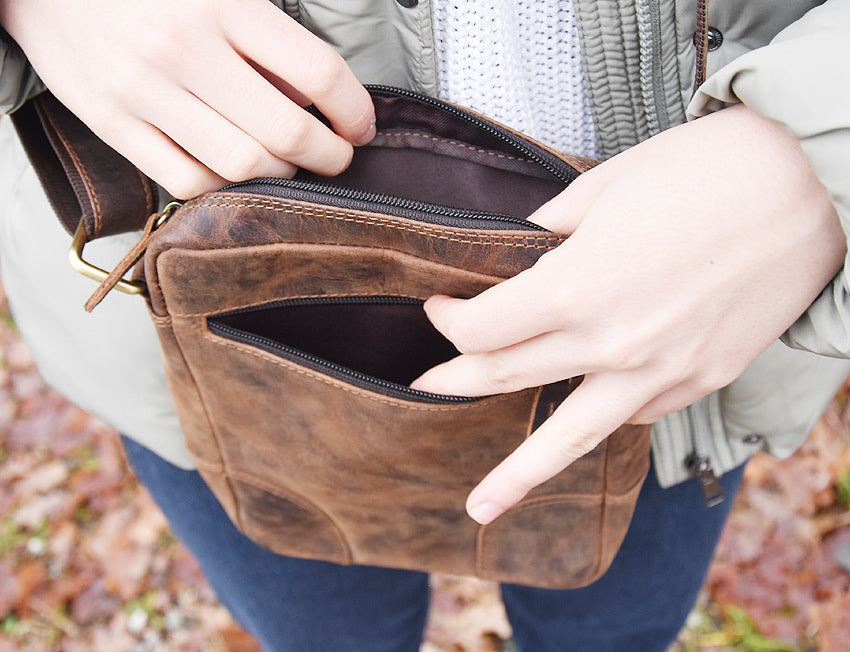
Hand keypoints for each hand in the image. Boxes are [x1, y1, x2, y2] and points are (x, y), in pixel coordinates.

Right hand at [0, 0, 374, 197]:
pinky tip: (236, 175)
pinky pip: (186, 181)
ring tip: (289, 166)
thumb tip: (311, 95)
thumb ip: (266, 36)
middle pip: (285, 133)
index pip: (317, 72)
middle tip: (337, 156)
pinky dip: (223, 188)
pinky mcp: (113, 124)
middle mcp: (184, 50)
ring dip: (281, 176)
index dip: (354, 109)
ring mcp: (144, 93)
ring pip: (241, 166)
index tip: (362, 126)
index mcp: (221, 4)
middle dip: (329, 156)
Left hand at [411, 104, 844, 523]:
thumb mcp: (603, 187)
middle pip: (507, 377)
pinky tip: (581, 420)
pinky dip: (599, 417)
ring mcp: (658, 374)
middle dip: (457, 380)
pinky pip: (631, 415)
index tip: (441, 307)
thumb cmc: (705, 171)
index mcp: (575, 289)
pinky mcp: (699, 383)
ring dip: (517, 474)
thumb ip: (547, 232)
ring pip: (568, 437)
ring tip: (480, 505)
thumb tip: (518, 253)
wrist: (811, 188)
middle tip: (426, 389)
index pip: (481, 329)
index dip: (449, 320)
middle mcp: (610, 345)